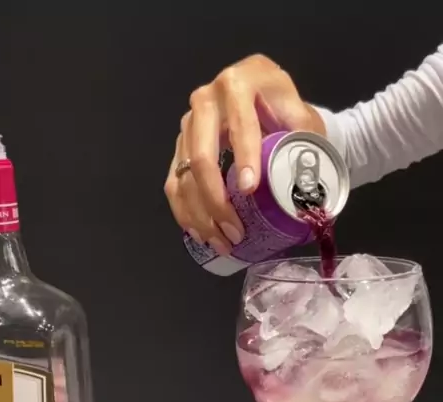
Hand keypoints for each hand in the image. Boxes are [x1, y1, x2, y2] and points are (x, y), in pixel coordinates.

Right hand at [164, 54, 325, 255]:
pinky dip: (186, 213)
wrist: (268, 102)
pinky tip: (201, 234)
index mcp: (238, 84)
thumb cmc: (285, 110)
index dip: (244, 156)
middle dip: (217, 200)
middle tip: (237, 231)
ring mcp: (188, 125)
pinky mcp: (179, 147)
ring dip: (201, 216)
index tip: (250, 189)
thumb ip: (303, 139)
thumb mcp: (300, 115)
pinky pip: (173, 184)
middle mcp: (205, 100)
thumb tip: (303, 179)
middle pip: (201, 156)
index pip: (238, 122)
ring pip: (184, 176)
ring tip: (223, 243)